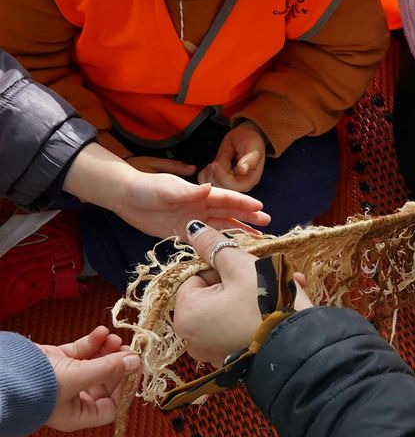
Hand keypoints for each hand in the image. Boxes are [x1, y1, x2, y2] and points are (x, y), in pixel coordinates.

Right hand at [37, 326, 139, 431]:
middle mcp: (73, 399)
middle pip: (106, 382)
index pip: (112, 405)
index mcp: (78, 414)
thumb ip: (108, 369)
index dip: (126, 387)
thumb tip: (135, 361)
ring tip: (114, 338)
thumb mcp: (77, 378)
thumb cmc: (38, 385)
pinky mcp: (57, 362)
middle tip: (128, 348)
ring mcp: (65, 379)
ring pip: (95, 364)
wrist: (3, 372)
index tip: (136, 367)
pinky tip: (100, 332)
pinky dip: (91, 343)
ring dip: (107, 351)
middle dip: (117, 364)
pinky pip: (80, 353)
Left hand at [64, 144, 270, 238]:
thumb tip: (209, 189)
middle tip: (267, 222)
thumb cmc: (145, 188)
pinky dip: (217, 243)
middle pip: (229, 212)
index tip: (261, 207)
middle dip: (248, 217)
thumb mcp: (166, 189)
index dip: (243, 203)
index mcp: (199, 194)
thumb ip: (188, 192)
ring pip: (220, 226)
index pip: (226, 199)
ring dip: (238, 230)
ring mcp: (193, 220)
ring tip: (256, 236)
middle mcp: (200, 207)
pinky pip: (205, 239)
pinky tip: (228, 249)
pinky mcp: (182, 232)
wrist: (124, 197)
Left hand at [173, 222, 311, 365]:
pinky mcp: (230, 360)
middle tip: (272, 276)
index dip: (224, 268)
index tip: (249, 270)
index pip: (197, 277)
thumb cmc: (267, 303)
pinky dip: (252, 316)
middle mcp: (191, 339)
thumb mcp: (240, 267)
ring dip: (252, 296)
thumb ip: (214, 246)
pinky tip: (279, 306)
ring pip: (227, 310)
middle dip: (242, 282)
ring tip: (285, 288)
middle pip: (213, 294)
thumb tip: (192, 228)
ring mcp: (210, 352)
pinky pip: (235, 328)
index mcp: (186, 315)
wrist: (301, 345)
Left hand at [198, 122, 266, 192]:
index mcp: (249, 180)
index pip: (232, 186)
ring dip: (209, 171)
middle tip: (222, 156)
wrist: (242, 137)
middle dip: (215, 170)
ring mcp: (228, 185)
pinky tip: (211, 166)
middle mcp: (239, 186)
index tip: (215, 162)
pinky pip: (205, 183)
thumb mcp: (252, 146)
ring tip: (219, 159)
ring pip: (211, 186)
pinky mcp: (219, 182)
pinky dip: (203, 174)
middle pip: (219, 187)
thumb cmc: (249, 140)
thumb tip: (243, 170)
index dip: (221, 175)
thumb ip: (249, 159)